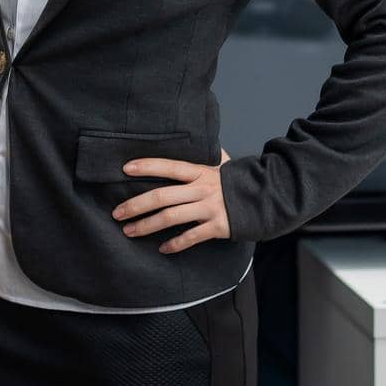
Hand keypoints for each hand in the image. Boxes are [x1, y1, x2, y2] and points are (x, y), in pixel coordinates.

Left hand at [110, 147, 232, 254]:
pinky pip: (192, 237)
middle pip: (162, 196)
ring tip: (129, 231)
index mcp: (200, 172)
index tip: (125, 169)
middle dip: (136, 205)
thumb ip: (211, 153)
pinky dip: (176, 244)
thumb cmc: (241, 182)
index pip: (169, 167)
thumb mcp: (224, 164)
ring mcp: (209, 208)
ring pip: (171, 218)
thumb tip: (205, 137)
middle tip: (117, 213)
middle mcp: (202, 189)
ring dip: (147, 226)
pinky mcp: (218, 227)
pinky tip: (162, 249)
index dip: (147, 166)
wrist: (269, 199)